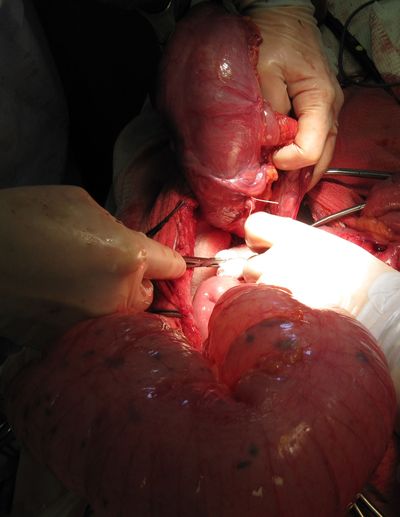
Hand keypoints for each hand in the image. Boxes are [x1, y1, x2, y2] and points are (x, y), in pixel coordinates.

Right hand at [0, 186, 185, 346]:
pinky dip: (80, 318)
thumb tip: (125, 244)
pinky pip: (88, 330)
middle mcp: (118, 296)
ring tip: (75, 286)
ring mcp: (92, 324)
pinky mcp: (64, 343)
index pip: (174, 265)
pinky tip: (55, 300)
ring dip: (108, 304)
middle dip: (134, 284)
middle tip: (106, 270)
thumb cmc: (26, 216)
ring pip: (118, 318)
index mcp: (130, 256)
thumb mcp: (80, 204)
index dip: (173, 263)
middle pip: (147, 297)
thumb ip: (115, 229)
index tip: (173, 266)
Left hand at [243, 212, 392, 315]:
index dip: (257, 238)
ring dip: (267, 295)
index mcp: (292, 235)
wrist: (372, 305)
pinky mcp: (274, 310)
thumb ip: (290, 245)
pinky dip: (272, 312)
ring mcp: (273, 285)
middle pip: (250, 264)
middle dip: (262, 273)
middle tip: (285, 280)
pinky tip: (294, 312)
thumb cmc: (357, 276)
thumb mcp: (323, 246)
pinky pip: (262, 310)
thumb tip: (267, 252)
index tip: (265, 246)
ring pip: (254, 291)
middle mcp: (277, 257)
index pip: (253, 225)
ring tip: (296, 298)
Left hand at [247, 5, 343, 187]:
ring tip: (284, 193)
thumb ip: (266, 111)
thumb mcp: (262, 73)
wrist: (282, 15)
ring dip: (303, 174)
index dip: (288, 163)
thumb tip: (264, 145)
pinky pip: (315, 141)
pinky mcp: (317, 109)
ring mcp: (327, 110)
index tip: (268, 163)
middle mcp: (330, 109)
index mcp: (320, 101)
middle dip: (300, 181)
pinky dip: (302, 159)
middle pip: (322, 157)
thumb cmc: (272, 37)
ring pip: (322, 152)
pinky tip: (287, 170)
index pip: (310, 149)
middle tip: (280, 201)